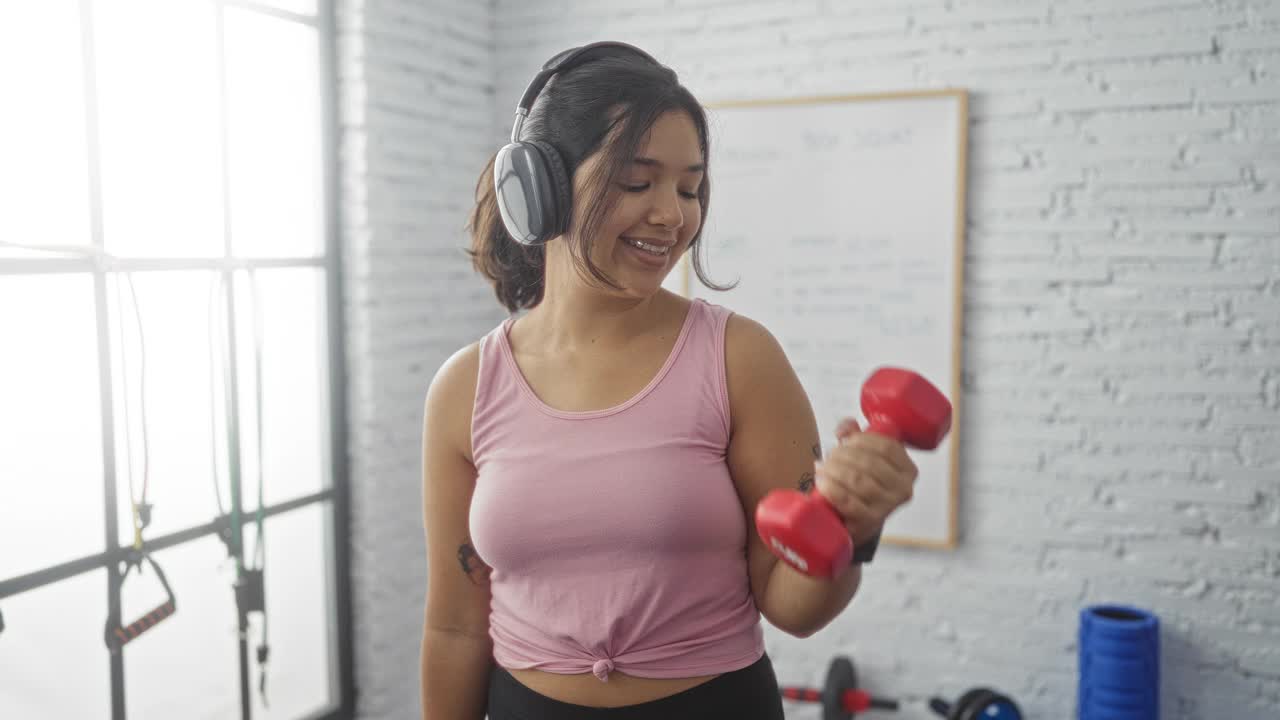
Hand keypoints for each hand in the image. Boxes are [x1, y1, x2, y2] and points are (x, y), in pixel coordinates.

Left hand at [813, 418, 918, 545]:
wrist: (856, 519)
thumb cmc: (862, 482)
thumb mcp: (865, 455)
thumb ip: (855, 434)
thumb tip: (844, 428)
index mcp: (907, 470)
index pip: (887, 447)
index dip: (862, 439)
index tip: (845, 440)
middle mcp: (903, 490)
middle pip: (870, 463)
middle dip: (843, 455)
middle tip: (828, 456)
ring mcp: (887, 508)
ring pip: (859, 481)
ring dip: (834, 470)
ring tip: (822, 468)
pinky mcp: (869, 522)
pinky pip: (849, 502)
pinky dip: (832, 489)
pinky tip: (822, 483)